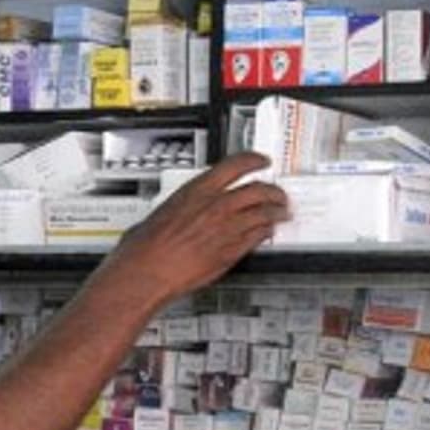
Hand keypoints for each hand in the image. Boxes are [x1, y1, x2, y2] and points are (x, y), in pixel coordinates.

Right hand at [100, 153, 289, 306]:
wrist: (148, 269)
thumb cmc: (147, 244)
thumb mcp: (164, 210)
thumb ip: (182, 206)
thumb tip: (180, 208)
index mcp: (198, 190)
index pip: (236, 165)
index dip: (254, 160)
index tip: (261, 160)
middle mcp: (217, 206)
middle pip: (258, 190)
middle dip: (273, 191)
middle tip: (278, 192)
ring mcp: (227, 229)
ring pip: (264, 213)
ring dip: (277, 212)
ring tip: (281, 212)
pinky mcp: (232, 251)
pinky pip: (258, 237)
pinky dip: (266, 233)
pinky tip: (266, 233)